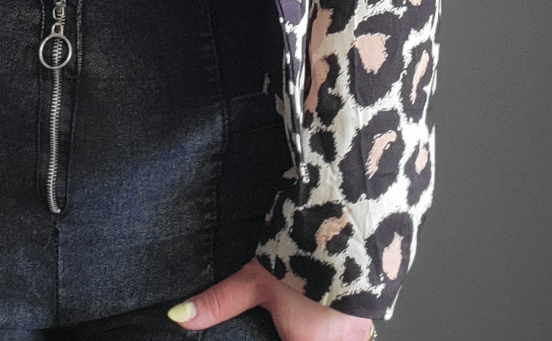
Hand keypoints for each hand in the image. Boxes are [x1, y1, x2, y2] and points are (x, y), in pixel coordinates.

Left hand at [166, 258, 376, 339]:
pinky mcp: (372, 312)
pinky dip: (337, 323)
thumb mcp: (255, 280)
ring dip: (320, 330)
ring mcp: (359, 331)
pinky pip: (352, 330)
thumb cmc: (302, 255)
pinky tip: (327, 305)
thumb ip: (219, 303)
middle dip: (298, 334)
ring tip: (306, 306)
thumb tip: (179, 318)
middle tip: (289, 315)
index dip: (281, 338)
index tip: (276, 331)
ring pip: (336, 340)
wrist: (351, 222)